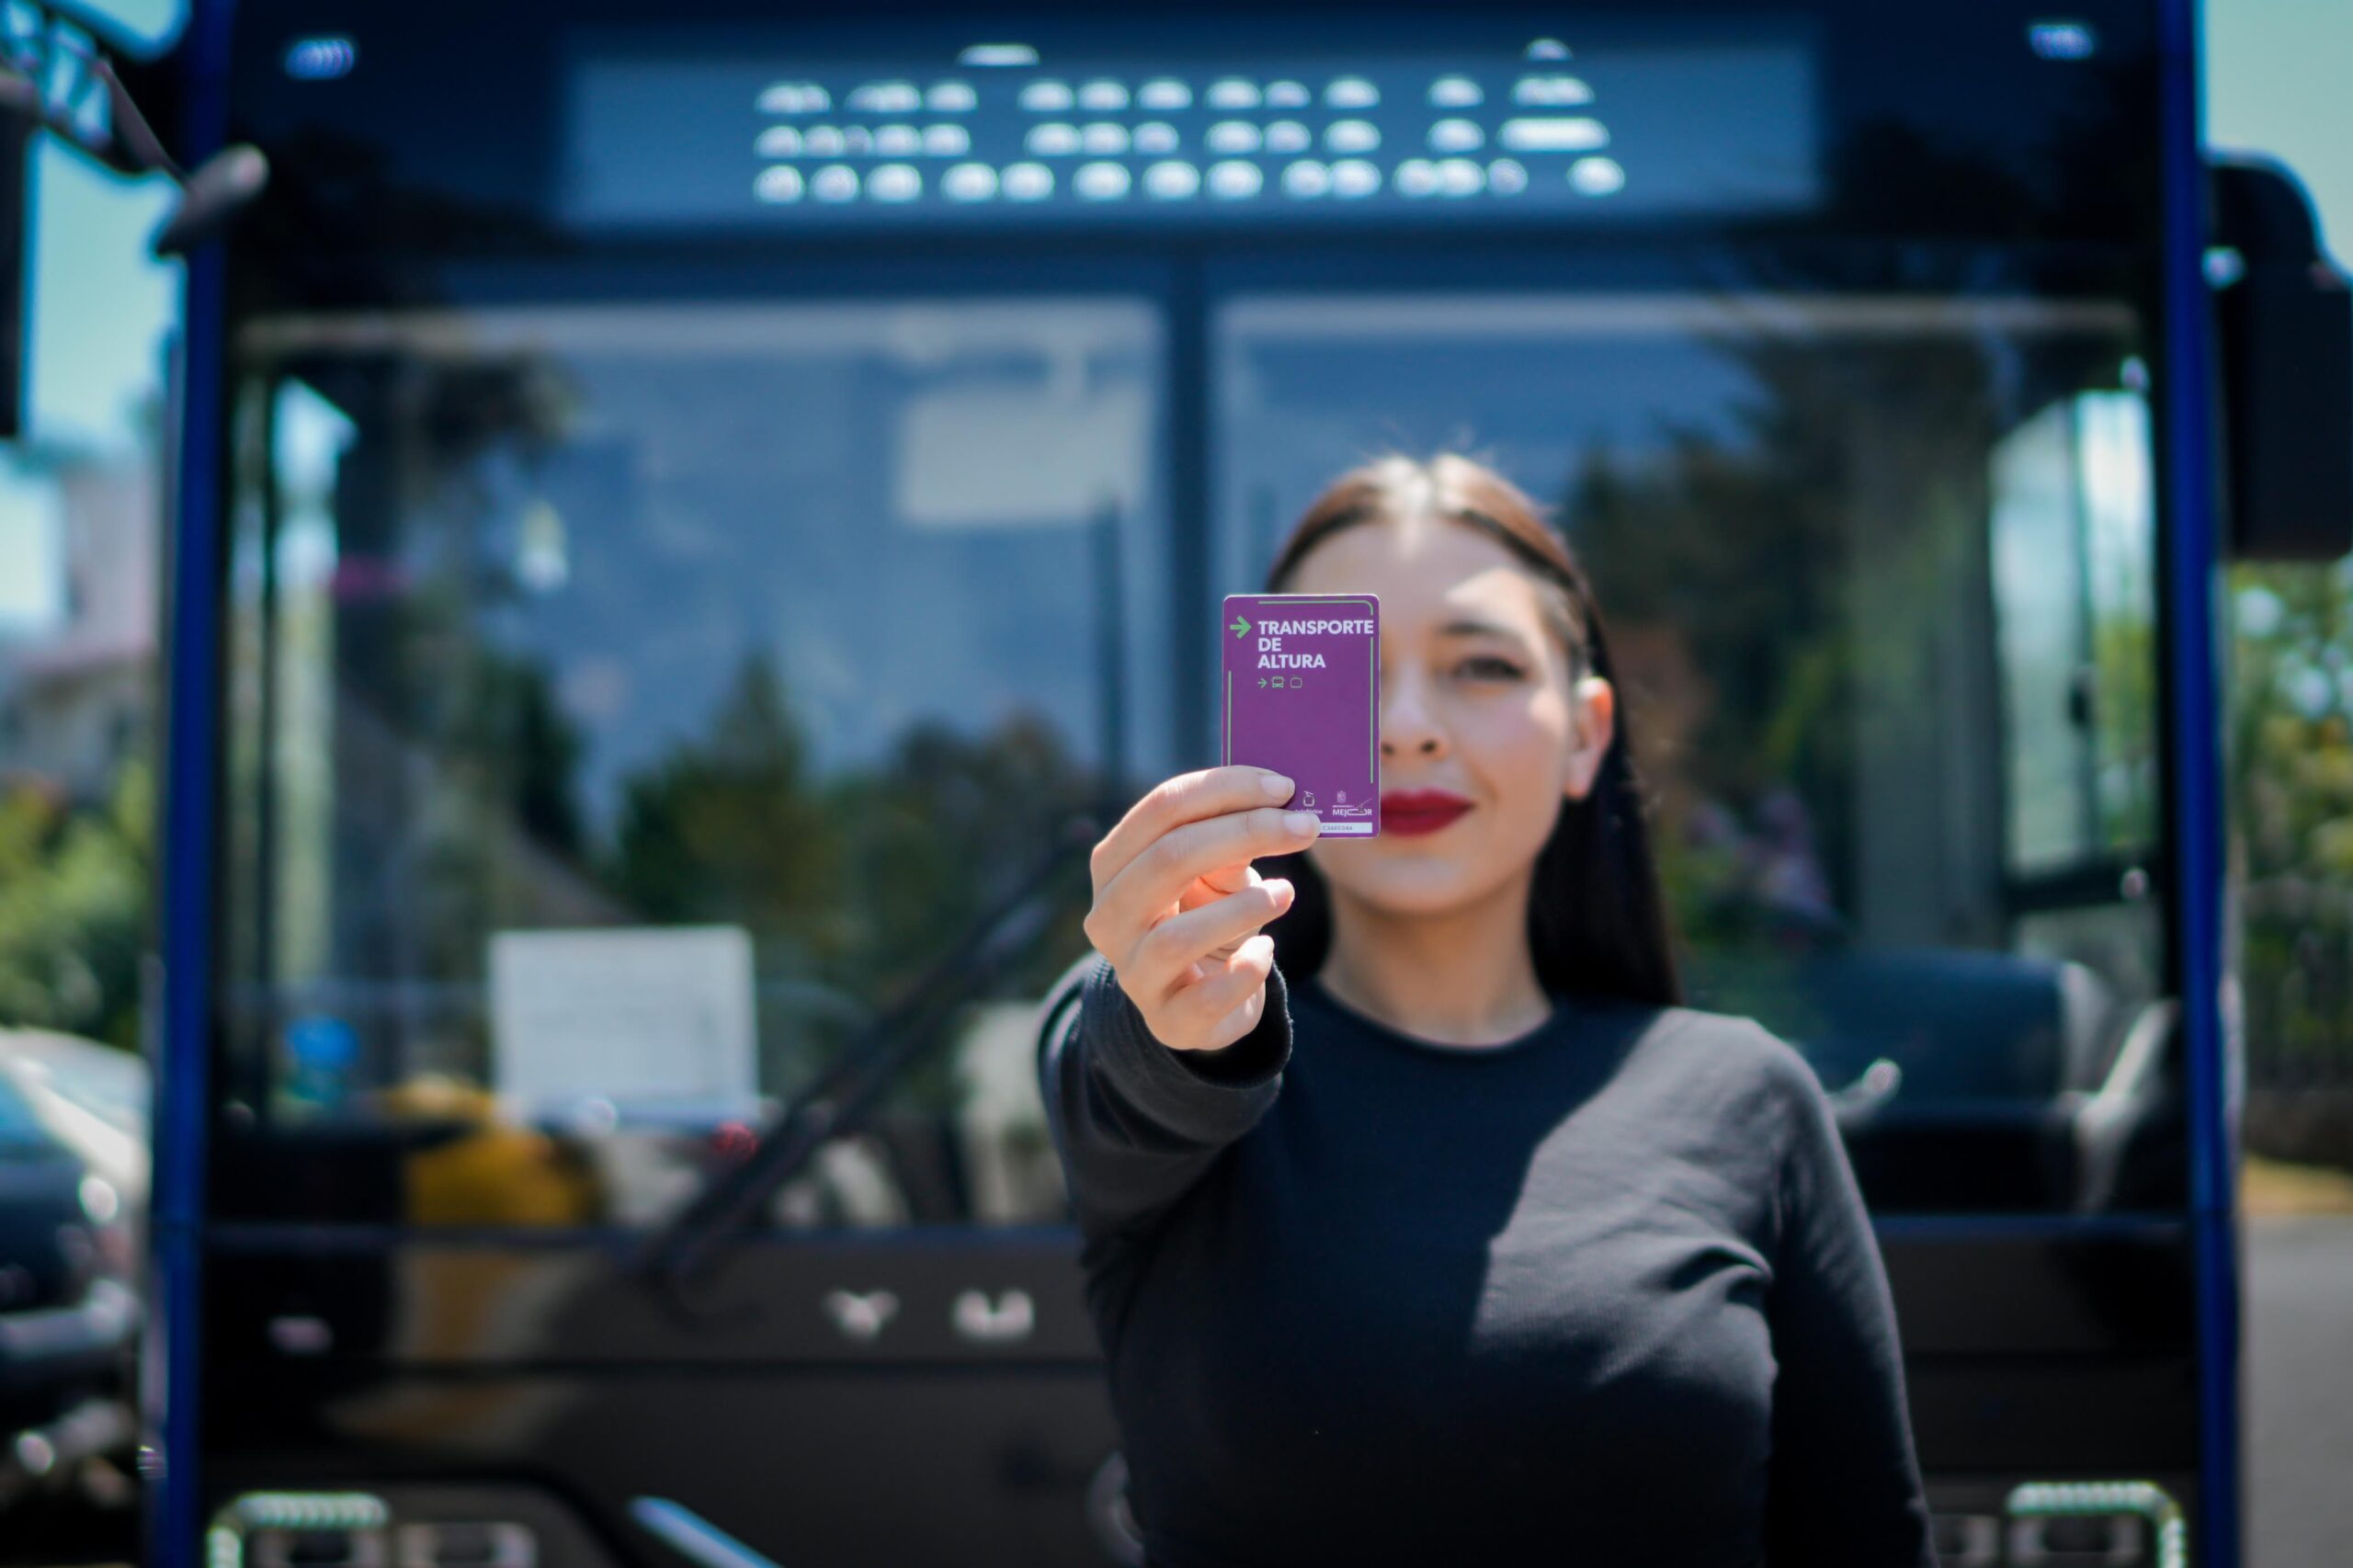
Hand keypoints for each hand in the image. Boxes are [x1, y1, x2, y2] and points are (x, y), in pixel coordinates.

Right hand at [1081, 764, 1321, 1052]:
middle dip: (1245, 834)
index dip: (1225, 789)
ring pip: (1178, 938)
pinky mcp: (1168, 1021)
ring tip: (1286, 894)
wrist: (1204, 1001)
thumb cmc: (1209, 918)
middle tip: (1304, 828)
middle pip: (1169, 859)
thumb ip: (1231, 840)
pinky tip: (1265, 953)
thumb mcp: (1215, 873)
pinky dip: (1245, 971)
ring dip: (1243, 909)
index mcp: (1114, 864)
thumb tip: (1279, 807)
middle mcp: (1110, 916)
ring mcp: (1133, 973)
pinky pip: (1207, 997)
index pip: (1162, 810)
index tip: (1284, 787)